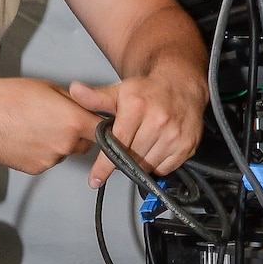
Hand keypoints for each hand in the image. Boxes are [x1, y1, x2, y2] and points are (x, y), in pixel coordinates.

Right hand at [0, 77, 99, 174]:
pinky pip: (47, 161)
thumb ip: (73, 102)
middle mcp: (65, 144)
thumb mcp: (50, 89)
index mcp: (73, 121)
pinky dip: (41, 152)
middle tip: (58, 121)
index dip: (103, 128)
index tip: (103, 128)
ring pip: (64, 153)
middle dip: (78, 135)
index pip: (103, 131)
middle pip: (85, 145)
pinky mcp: (36, 168)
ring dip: (57, 144)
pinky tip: (26, 138)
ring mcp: (50, 159)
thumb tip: (86, 106)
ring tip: (35, 128)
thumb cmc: (11, 97)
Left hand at [69, 70, 206, 187]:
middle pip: (132, 157)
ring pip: (147, 165)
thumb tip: (75, 92)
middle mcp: (158, 121)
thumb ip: (96, 98)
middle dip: (123, 159)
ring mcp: (174, 135)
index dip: (104, 165)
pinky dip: (156, 164)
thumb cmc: (148, 91)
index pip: (117, 143)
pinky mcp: (186, 145)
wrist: (180, 85)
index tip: (96, 179)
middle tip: (123, 151)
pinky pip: (164, 168)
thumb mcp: (119, 91)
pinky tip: (155, 148)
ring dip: (140, 162)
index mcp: (138, 107)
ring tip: (140, 145)